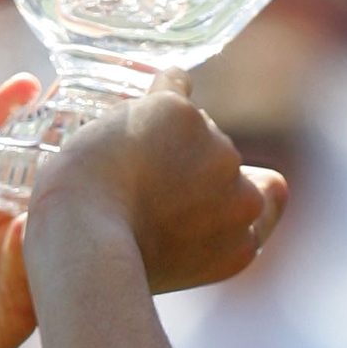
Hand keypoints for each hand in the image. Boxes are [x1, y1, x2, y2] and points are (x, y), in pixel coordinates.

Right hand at [0, 76, 46, 347]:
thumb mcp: (1, 317)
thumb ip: (23, 268)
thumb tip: (46, 214)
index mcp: (12, 244)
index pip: (47, 181)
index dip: (72, 149)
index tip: (109, 119)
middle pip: (9, 149)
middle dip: (39, 116)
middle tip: (73, 84)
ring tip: (24, 94)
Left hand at [26, 71, 283, 295]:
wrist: (77, 240)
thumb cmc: (103, 262)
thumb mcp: (165, 262)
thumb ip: (195, 229)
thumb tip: (226, 179)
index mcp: (238, 247)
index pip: (270, 194)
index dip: (248, 180)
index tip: (218, 182)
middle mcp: (241, 201)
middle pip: (219, 158)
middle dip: (183, 162)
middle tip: (131, 188)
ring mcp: (217, 154)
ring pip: (194, 125)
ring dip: (162, 137)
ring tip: (113, 172)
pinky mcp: (182, 117)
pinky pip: (173, 85)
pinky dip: (155, 94)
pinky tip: (129, 116)